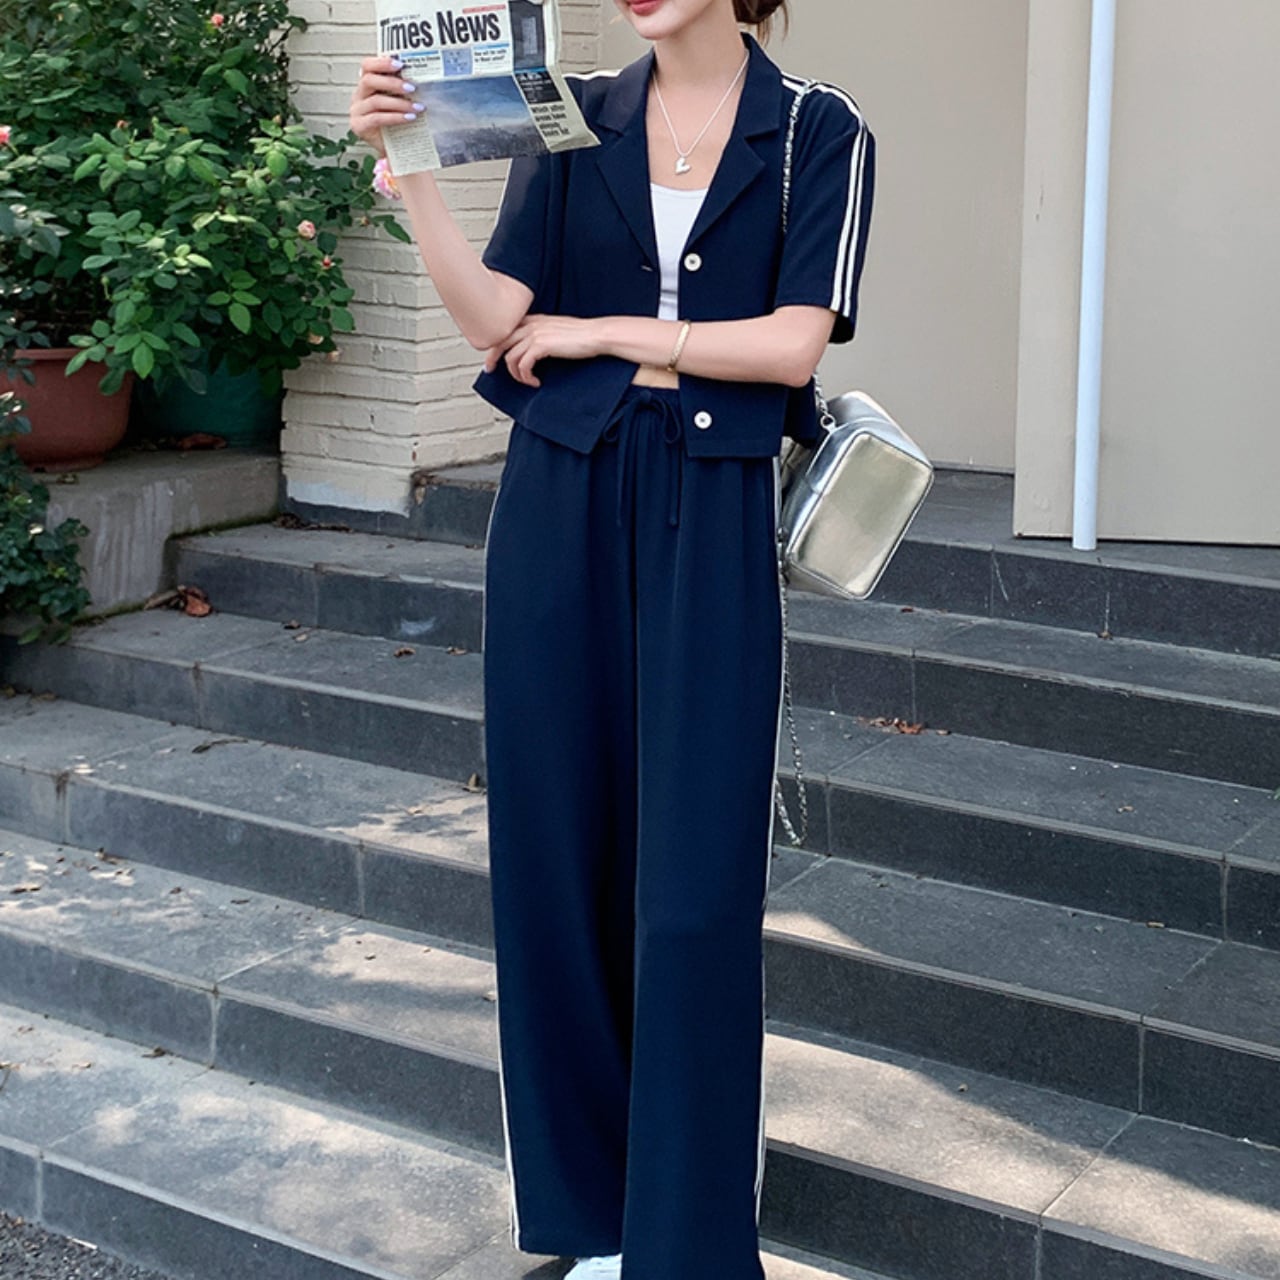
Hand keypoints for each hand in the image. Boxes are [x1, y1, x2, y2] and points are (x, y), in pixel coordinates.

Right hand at [350, 54, 424, 155]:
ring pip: (375, 101)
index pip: (367, 66)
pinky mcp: (359, 126)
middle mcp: (358, 95)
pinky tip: (409, 118)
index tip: (400, 64)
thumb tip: (416, 75)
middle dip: (392, 82)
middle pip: (369, 80)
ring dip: (399, 103)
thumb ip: (402, 89)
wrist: (394, 150)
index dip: (382, 62)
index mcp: (366, 85)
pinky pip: (377, 118)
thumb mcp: (399, 102)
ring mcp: (357, 111)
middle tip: (412, 87)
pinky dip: (395, 117)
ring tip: (417, 107)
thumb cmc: (397, 123)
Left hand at [484, 315, 604, 386]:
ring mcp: (534, 334)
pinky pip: (523, 365)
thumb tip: (532, 350)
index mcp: (533, 319)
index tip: (494, 357)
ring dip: (516, 374)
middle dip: (493, 358)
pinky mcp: (540, 346)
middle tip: (490, 370)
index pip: (506, 330)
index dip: (496, 344)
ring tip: (527, 381)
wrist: (595, 335)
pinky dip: (526, 377)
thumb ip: (541, 335)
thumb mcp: (556, 330)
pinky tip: (535, 382)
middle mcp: (531, 324)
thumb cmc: (581, 336)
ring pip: (511, 357)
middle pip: (500, 341)